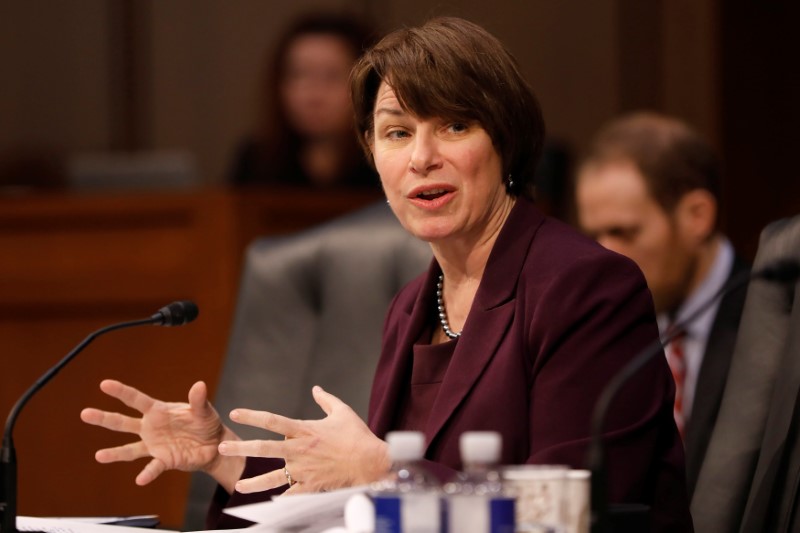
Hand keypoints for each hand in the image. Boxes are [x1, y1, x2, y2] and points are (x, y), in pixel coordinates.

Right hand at [81, 379, 243, 490]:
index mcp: (159, 411)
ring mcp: (154, 445)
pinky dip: (147, 473)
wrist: (215, 445)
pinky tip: (140, 479)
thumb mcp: (204, 410)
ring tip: (99, 456)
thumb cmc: (206, 423)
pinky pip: (152, 467)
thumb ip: (199, 400)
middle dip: (104, 418)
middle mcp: (151, 428)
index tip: (104, 384)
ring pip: (130, 449)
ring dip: (114, 453)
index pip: (136, 399)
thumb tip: (199, 385)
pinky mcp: (164, 460)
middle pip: (123, 422)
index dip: (121, 391)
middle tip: (85, 413)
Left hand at [218, 385, 389, 494]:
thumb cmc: (358, 435)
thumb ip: (326, 400)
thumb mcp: (342, 411)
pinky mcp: (312, 486)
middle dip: (241, 448)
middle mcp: (300, 450)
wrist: (371, 462)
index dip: (253, 416)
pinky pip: (292, 494)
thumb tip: (316, 389)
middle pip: (265, 448)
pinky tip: (268, 504)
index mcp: (305, 430)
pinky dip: (280, 499)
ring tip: (237, 485)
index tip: (236, 412)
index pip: (273, 420)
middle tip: (222, 448)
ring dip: (253, 482)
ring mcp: (304, 470)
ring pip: (273, 477)